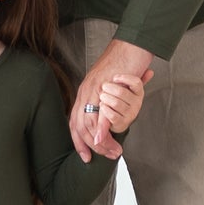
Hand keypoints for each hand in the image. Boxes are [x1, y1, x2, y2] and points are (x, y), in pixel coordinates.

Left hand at [70, 38, 154, 161]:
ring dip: (99, 140)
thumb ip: (107, 99)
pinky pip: (100, 113)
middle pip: (79, 126)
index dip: (78, 142)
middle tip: (102, 156)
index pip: (74, 123)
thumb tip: (107, 115)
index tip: (85, 157)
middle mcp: (84, 92)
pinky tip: (105, 140)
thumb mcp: (109, 84)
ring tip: (112, 150)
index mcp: (83, 93)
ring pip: (89, 123)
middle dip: (88, 145)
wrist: (128, 47)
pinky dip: (101, 129)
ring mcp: (92, 90)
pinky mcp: (103, 89)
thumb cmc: (120, 66)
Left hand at [93, 75, 144, 135]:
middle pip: (122, 92)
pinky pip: (112, 114)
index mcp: (139, 93)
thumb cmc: (123, 102)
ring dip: (106, 98)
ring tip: (102, 96)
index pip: (136, 83)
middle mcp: (137, 104)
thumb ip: (135, 81)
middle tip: (104, 87)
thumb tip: (150, 71)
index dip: (125, 78)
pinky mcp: (122, 123)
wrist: (119, 121)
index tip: (115, 78)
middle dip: (110, 88)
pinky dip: (105, 109)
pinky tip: (103, 105)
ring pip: (116, 103)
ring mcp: (130, 114)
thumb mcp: (130, 91)